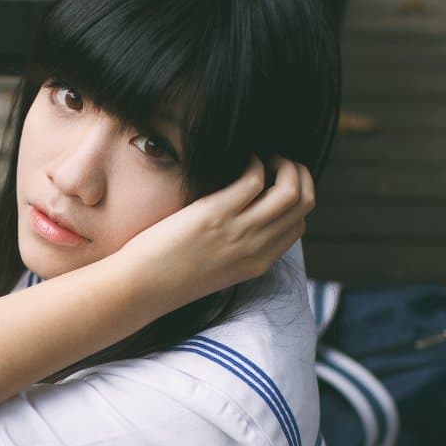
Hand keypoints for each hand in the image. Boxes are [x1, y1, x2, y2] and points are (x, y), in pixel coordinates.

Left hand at [117, 153, 314, 304]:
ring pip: (289, 190)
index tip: (278, 182)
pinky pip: (253, 179)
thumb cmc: (170, 275)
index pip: (299, 225)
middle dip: (298, 175)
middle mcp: (256, 248)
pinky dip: (254, 161)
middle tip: (278, 162)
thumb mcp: (216, 267)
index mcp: (259, 263)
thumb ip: (237, 247)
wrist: (142, 289)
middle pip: (303, 204)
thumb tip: (244, 215)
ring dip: (284, 164)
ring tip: (266, 157)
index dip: (296, 198)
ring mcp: (239, 232)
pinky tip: (241, 158)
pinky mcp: (216, 215)